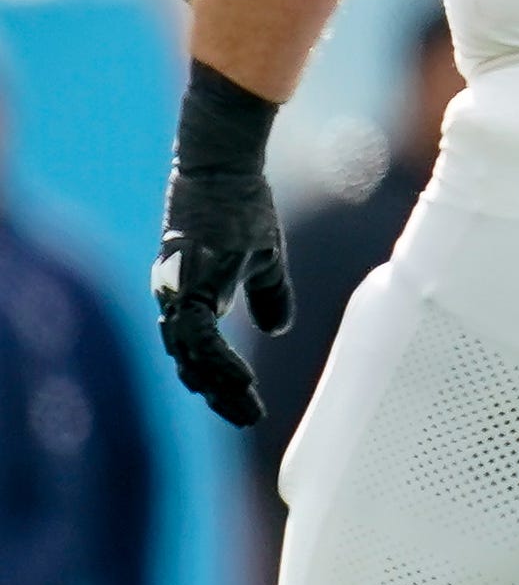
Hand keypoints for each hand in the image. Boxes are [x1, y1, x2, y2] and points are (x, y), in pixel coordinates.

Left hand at [154, 62, 288, 428]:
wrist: (224, 166)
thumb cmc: (241, 205)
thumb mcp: (264, 257)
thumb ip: (267, 295)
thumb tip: (276, 328)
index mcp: (192, 296)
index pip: (198, 353)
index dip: (219, 383)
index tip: (247, 408)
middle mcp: (176, 299)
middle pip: (189, 363)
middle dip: (218, 395)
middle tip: (247, 419)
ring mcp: (177, 292)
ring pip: (188, 356)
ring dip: (217, 387)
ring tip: (245, 409)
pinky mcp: (187, 283)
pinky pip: (197, 337)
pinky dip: (216, 362)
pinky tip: (241, 381)